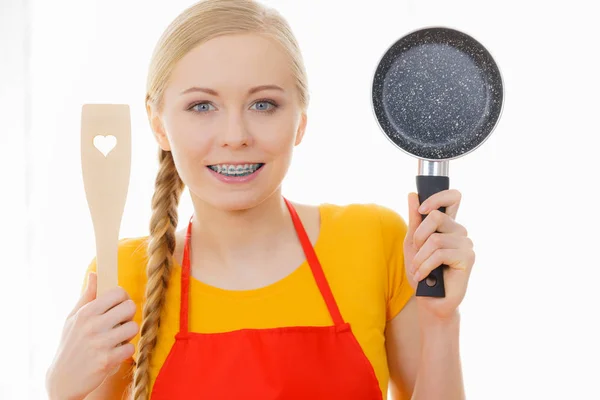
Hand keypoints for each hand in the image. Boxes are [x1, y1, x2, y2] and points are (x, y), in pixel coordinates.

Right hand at [46, 272, 138, 399]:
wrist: (63, 379)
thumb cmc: (70, 344)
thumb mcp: (73, 318)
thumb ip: (88, 296)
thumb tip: (95, 273)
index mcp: (86, 312)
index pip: (118, 293)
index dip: (123, 299)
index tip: (118, 306)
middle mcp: (93, 326)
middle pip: (130, 307)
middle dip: (128, 315)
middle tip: (120, 323)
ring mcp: (100, 343)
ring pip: (133, 327)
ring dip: (128, 335)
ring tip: (118, 339)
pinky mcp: (107, 361)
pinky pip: (131, 348)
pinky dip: (126, 351)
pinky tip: (115, 353)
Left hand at [403, 189, 474, 322]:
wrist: (428, 300)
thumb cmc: (421, 272)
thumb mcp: (412, 243)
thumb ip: (415, 220)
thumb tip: (413, 194)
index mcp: (448, 225)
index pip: (453, 197)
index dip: (437, 197)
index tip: (422, 209)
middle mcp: (460, 232)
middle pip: (436, 217)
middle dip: (418, 236)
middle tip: (417, 252)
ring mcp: (466, 245)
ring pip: (435, 239)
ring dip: (419, 257)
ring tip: (418, 269)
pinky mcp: (467, 259)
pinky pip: (440, 254)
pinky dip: (425, 266)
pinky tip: (423, 276)